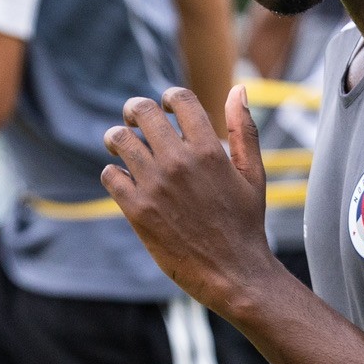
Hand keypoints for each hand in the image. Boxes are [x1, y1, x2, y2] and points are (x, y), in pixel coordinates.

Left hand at [102, 86, 277, 314]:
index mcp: (209, 150)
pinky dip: (113, 173)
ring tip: (120, 145)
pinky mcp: (137, 210)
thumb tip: (237, 89)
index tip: (165, 106)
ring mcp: (155, 186)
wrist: (234, 273)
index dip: (168, 97)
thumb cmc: (245, 223)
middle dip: (135, 110)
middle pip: (142, 113)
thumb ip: (243, 130)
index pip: (179, 99)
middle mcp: (179, 162)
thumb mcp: (253, 174)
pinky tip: (123, 179)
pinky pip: (110, 175)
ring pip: (119, 140)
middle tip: (134, 118)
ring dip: (117, 138)